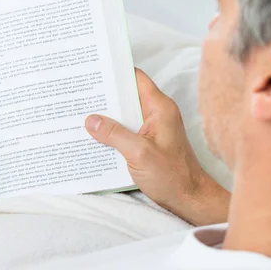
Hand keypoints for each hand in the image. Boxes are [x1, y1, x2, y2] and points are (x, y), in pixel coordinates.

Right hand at [85, 69, 228, 224]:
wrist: (191, 200)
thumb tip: (91, 120)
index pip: (136, 78)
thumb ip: (114, 134)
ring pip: (124, 115)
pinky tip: (93, 137)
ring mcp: (151, 129)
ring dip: (105, 116)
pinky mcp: (146, 143)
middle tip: (79, 93)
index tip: (94, 69)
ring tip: (80, 113)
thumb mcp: (139, 153)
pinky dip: (110, 132)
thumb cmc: (173, 177)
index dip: (116, 72)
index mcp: (160, 108)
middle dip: (104, 95)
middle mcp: (156, 114)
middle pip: (126, 96)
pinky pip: (124, 131)